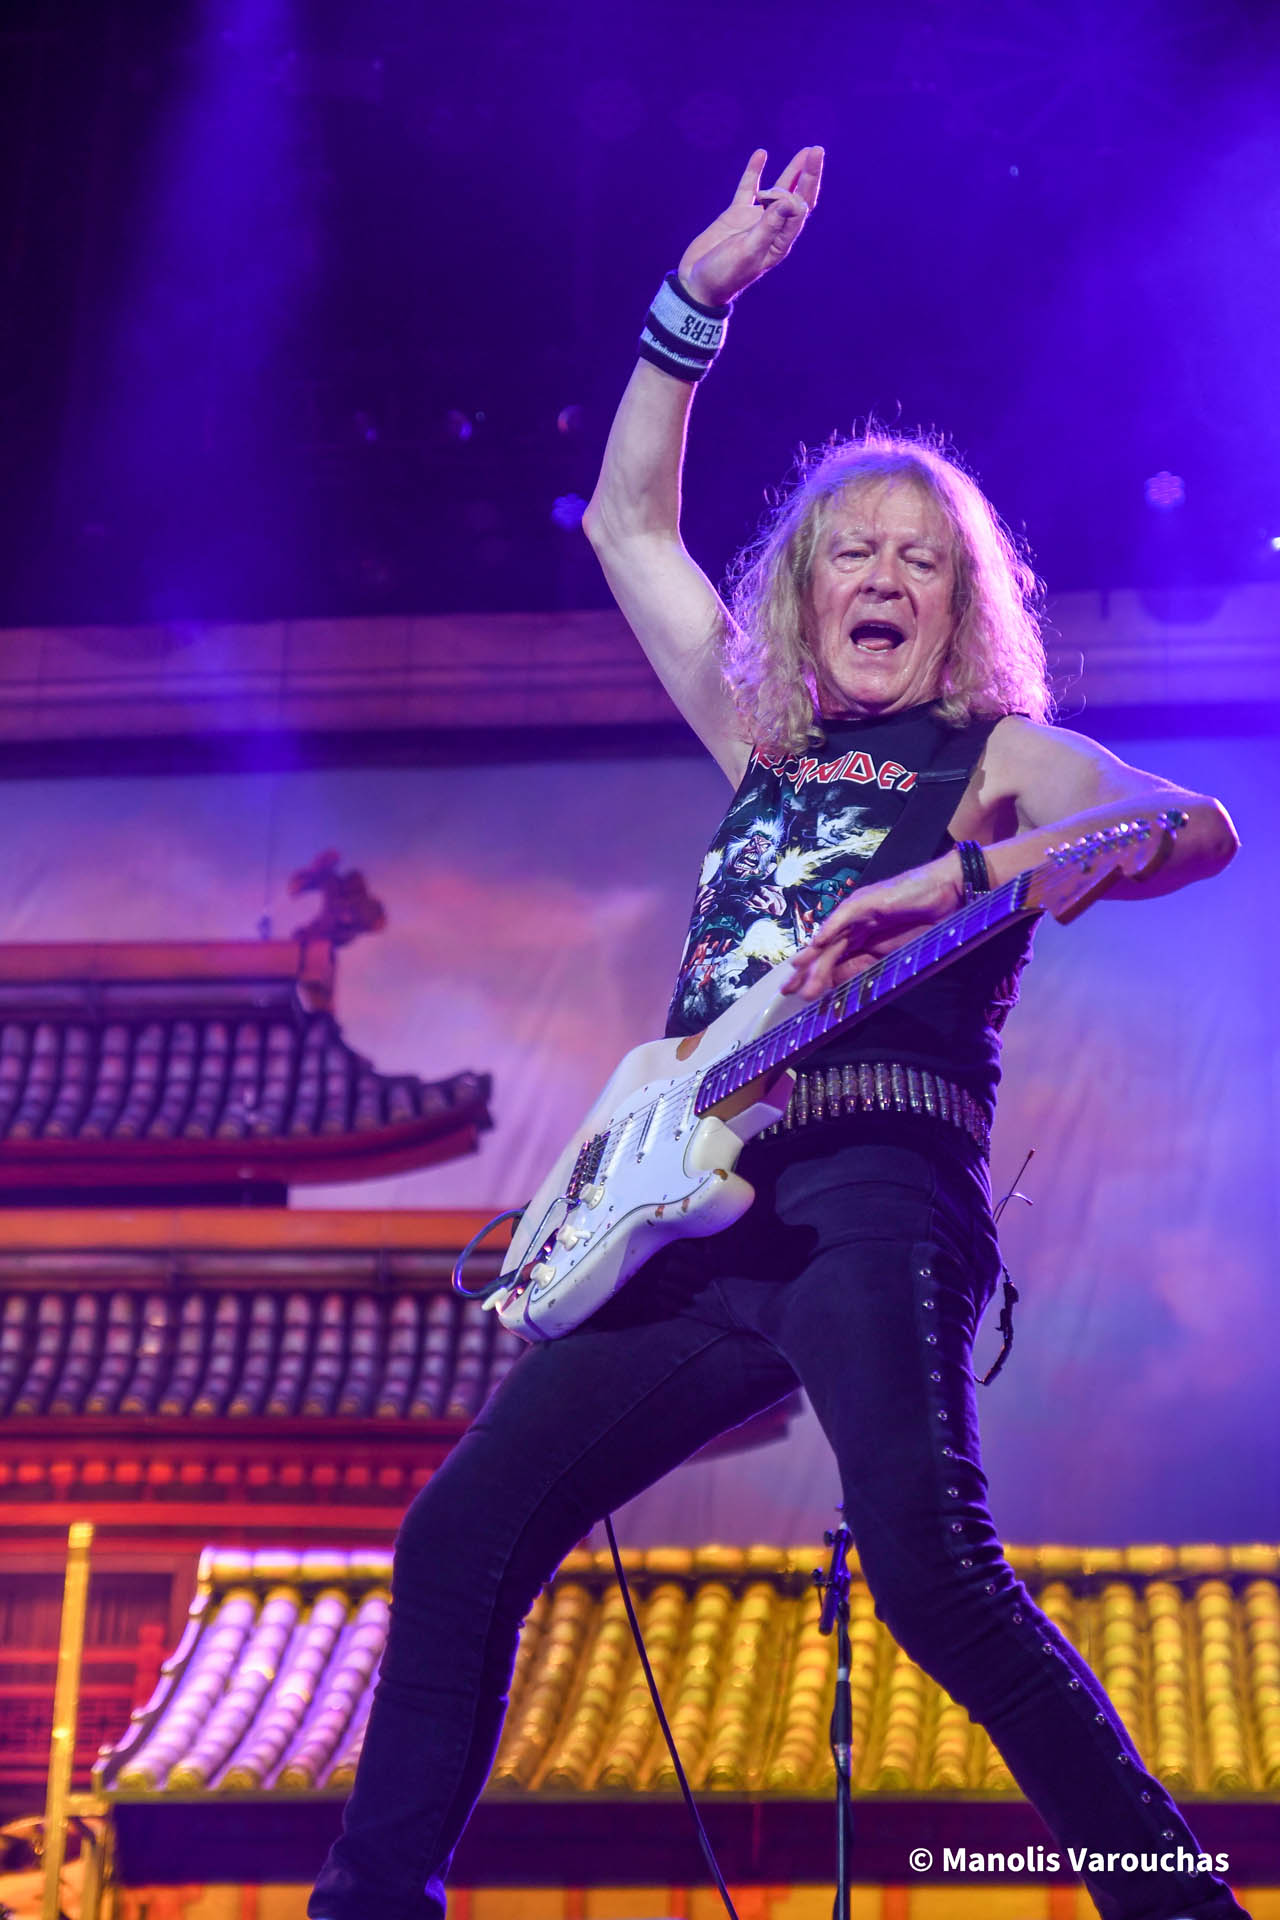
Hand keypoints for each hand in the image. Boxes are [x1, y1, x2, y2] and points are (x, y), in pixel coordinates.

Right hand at [679, 146, 822, 308]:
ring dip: (792, 172)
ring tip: (806, 152)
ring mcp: (754, 220)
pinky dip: (754, 173)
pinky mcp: (736, 215)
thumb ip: (768, 227)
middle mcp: (772, 229)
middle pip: (796, 198)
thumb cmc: (724, 274)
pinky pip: (748, 190)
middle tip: (816, 150)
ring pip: (777, 191)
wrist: (697, 283)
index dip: (796, 194)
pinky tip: (761, 155)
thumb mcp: (747, 252)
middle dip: (808, 175)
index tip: (778, 197)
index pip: (799, 211)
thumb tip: (788, 202)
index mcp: (780, 242)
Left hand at [781, 853, 963, 999]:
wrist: (948, 892)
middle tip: (787, 991)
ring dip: (815, 959)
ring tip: (800, 976)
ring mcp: (858, 912)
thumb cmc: (926, 921)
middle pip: (825, 952)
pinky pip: (844, 917)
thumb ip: (866, 966)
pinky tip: (817, 943)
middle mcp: (854, 926)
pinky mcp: (867, 901)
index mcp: (861, 939)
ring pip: (831, 939)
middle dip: (806, 972)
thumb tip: (839, 987)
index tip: (799, 995)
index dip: (815, 977)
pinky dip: (830, 928)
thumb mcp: (892, 955)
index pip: (832, 961)